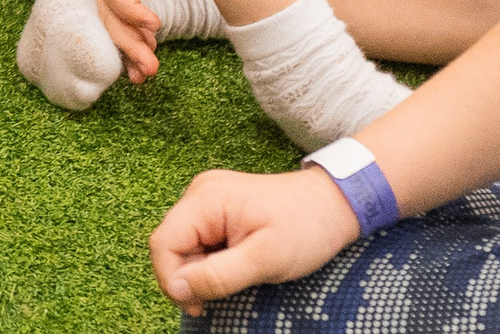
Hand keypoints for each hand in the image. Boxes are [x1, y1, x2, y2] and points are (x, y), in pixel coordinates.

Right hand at [24, 0, 161, 80]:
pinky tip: (140, 64)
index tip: (153, 23)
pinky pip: (111, 14)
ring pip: (110, 19)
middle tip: (151, 68)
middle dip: (130, 41)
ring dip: (127, 47)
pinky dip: (124, 38)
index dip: (131, 5)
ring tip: (148, 77)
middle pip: (112, 12)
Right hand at [149, 168, 361, 316]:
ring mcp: (208, 198)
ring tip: (237, 278)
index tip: (198, 306)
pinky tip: (236, 266)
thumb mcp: (265, 259)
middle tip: (221, 297)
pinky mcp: (218, 208)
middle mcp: (200, 193)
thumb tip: (178, 290)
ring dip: (202, 270)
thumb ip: (218, 276)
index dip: (171, 279)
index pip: (164, 243)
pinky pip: (201, 240)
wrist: (335, 203)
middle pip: (172, 244)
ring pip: (185, 245)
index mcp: (206, 199)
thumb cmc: (306, 227)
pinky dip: (212, 261)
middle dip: (189, 277)